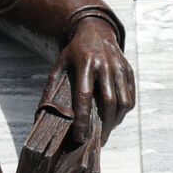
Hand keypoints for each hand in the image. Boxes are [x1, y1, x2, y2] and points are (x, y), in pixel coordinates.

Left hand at [47, 18, 135, 143]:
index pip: (84, 96)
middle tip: (98, 141)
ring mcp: (120, 68)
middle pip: (108, 102)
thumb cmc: (74, 53)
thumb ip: (51, 87)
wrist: (96, 31)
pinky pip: (130, 97)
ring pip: (123, 101)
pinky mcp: (129, 72)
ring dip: (115, 121)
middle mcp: (105, 65)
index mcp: (85, 63)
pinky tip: (113, 118)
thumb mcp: (60, 65)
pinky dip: (123, 111)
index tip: (80, 137)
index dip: (83, 119)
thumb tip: (42, 114)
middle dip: (104, 125)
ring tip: (106, 131)